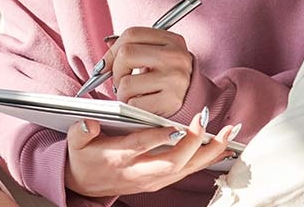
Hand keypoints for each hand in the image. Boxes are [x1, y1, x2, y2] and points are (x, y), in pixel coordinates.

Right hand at [63, 114, 241, 197]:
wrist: (86, 185)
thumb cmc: (84, 158)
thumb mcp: (75, 144)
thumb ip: (81, 131)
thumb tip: (89, 122)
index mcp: (119, 158)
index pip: (141, 147)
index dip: (159, 137)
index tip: (176, 125)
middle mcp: (140, 172)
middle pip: (172, 162)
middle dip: (193, 143)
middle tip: (205, 120)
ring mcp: (153, 179)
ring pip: (186, 168)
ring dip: (209, 152)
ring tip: (228, 133)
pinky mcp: (161, 180)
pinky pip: (189, 170)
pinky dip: (208, 159)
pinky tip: (223, 147)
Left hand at [96, 26, 193, 116]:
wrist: (193, 100)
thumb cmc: (167, 76)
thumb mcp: (156, 55)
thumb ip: (133, 49)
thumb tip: (105, 54)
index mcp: (171, 40)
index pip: (131, 34)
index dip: (112, 50)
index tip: (105, 65)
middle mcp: (175, 56)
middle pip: (126, 54)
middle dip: (116, 71)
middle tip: (120, 81)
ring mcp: (175, 78)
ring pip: (126, 82)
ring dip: (122, 93)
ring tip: (133, 95)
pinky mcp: (171, 101)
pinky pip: (134, 104)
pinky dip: (131, 107)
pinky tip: (142, 104)